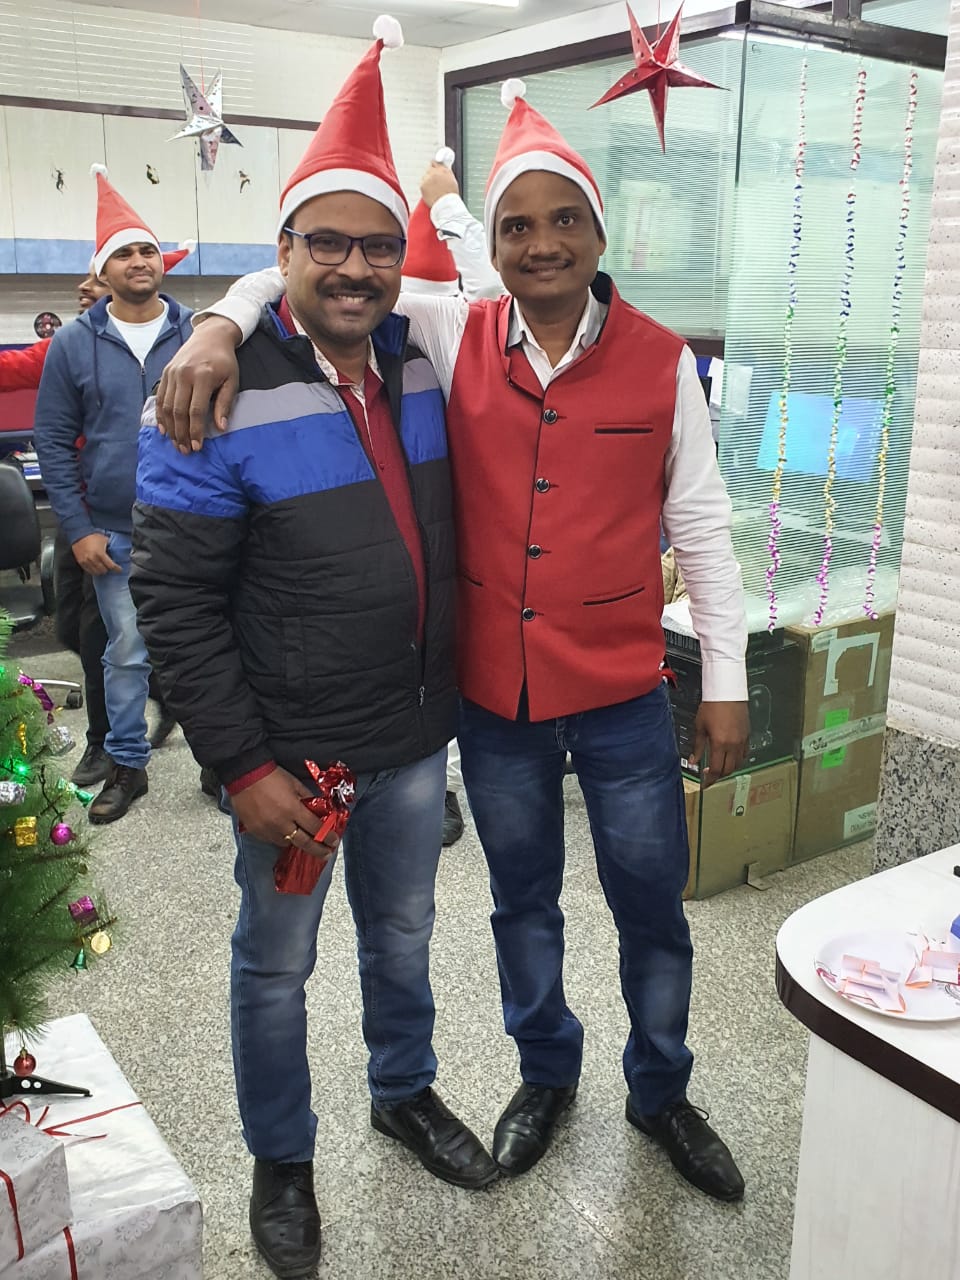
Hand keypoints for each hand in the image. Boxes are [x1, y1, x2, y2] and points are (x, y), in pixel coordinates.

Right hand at [72, 533, 119, 574]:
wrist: (79, 534)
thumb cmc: (92, 536)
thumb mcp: (104, 540)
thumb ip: (110, 546)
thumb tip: (115, 550)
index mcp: (100, 554)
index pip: (110, 565)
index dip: (116, 569)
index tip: (119, 570)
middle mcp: (93, 559)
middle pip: (103, 570)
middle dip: (108, 569)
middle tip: (109, 567)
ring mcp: (86, 561)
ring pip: (96, 572)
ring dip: (100, 571)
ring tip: (102, 568)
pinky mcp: (81, 562)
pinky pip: (89, 571)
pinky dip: (93, 570)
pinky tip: (95, 568)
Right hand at [155, 316, 241, 453]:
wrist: (211, 336)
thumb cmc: (225, 361)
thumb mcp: (232, 380)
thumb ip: (224, 403)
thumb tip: (221, 427)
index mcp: (202, 376)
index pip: (196, 410)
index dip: (196, 431)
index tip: (198, 447)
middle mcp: (183, 374)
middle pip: (178, 411)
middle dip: (182, 434)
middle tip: (186, 451)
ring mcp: (172, 373)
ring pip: (166, 407)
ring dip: (171, 428)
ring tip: (177, 444)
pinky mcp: (165, 373)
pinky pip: (160, 398)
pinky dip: (160, 415)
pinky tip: (165, 430)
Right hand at [230, 766, 341, 854]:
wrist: (245, 776)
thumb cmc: (272, 776)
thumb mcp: (295, 784)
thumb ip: (307, 798)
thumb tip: (316, 810)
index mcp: (293, 809)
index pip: (315, 828)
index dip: (327, 836)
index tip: (334, 841)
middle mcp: (281, 823)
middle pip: (303, 843)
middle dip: (318, 850)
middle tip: (326, 854)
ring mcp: (267, 830)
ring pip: (286, 843)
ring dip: (296, 841)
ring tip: (301, 838)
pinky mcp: (256, 832)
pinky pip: (272, 840)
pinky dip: (280, 837)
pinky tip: (283, 832)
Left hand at [420, 161, 459, 207]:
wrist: (446, 205)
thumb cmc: (450, 196)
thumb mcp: (452, 180)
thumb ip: (446, 172)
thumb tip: (442, 169)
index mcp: (443, 170)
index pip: (436, 162)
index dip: (435, 165)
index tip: (434, 167)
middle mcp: (435, 172)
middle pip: (429, 169)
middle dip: (431, 174)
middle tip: (435, 182)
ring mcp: (428, 178)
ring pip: (425, 176)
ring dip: (428, 181)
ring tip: (434, 190)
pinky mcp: (423, 185)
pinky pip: (422, 184)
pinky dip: (425, 188)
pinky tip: (431, 193)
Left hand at [692, 701, 750, 785]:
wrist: (727, 692)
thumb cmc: (712, 706)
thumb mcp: (700, 727)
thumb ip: (697, 747)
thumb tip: (693, 761)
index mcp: (720, 744)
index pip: (716, 770)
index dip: (710, 780)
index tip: (704, 784)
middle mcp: (733, 745)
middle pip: (728, 769)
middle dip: (718, 776)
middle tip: (709, 775)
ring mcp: (742, 741)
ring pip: (738, 764)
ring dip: (728, 769)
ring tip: (719, 767)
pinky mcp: (747, 736)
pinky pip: (744, 754)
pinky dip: (737, 760)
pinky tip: (730, 757)